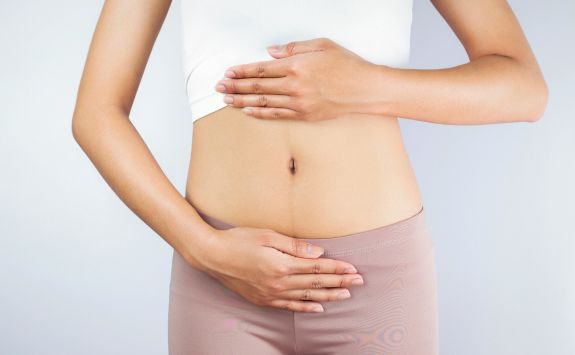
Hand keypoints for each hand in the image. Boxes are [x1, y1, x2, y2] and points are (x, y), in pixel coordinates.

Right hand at [196, 225, 364, 312]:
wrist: (211, 255)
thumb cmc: (238, 240)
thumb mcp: (267, 235)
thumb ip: (294, 245)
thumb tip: (319, 252)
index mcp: (281, 265)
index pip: (317, 268)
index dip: (337, 269)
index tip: (354, 269)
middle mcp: (278, 282)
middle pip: (316, 283)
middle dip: (340, 282)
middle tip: (359, 282)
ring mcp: (270, 294)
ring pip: (306, 297)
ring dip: (328, 296)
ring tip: (346, 295)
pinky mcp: (262, 299)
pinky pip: (289, 307)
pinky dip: (306, 308)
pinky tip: (319, 308)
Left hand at [215, 37, 376, 120]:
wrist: (366, 89)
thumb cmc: (347, 65)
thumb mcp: (321, 45)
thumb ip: (293, 48)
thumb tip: (269, 52)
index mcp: (297, 65)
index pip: (261, 69)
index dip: (242, 72)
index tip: (228, 73)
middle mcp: (295, 85)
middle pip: (258, 87)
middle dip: (235, 87)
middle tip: (219, 88)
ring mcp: (299, 103)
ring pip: (263, 102)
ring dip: (242, 101)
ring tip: (227, 101)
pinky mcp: (305, 115)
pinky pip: (277, 115)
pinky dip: (260, 114)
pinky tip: (248, 112)